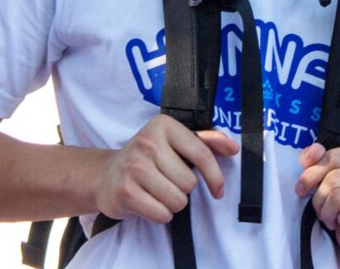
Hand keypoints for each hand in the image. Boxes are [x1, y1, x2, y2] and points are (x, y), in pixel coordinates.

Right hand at [93, 114, 238, 223]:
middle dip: (182, 188)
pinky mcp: (126, 191)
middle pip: (190, 183)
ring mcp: (135, 166)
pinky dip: (159, 214)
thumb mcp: (173, 142)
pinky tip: (148, 202)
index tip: (218, 190)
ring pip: (178, 200)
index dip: (215, 176)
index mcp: (162, 125)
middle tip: (166, 181)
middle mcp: (147, 142)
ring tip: (156, 191)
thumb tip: (232, 146)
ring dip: (172, 203)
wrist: (106, 174)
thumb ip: (204, 141)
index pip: (201, 153)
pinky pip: (162, 214)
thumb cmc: (146, 159)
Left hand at [295, 143, 339, 268]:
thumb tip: (311, 153)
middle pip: (335, 177)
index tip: (301, 187)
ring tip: (331, 218)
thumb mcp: (334, 180)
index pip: (333, 156)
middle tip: (320, 209)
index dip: (311, 173)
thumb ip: (320, 160)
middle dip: (319, 197)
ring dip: (328, 211)